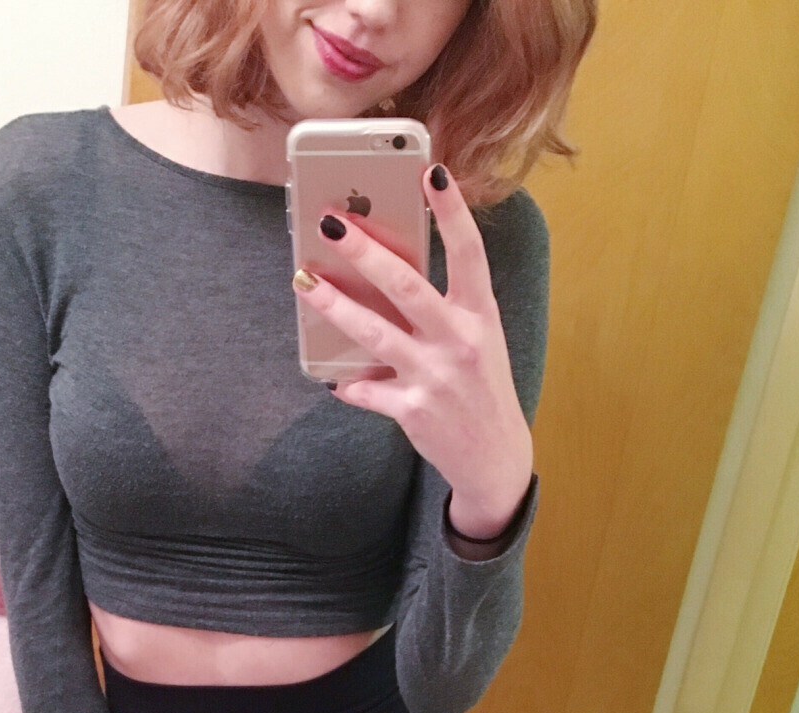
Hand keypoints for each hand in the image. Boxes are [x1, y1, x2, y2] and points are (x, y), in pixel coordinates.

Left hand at [292, 166, 532, 540]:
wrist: (494, 457)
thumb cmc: (479, 388)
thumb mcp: (477, 340)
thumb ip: (444, 308)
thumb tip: (386, 274)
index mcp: (479, 315)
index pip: (469, 252)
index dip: (452, 210)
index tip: (432, 170)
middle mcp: (459, 341)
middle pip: (406, 286)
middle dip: (365, 251)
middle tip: (332, 222)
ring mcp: (435, 376)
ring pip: (375, 333)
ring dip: (334, 305)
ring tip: (304, 281)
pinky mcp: (412, 411)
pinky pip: (367, 391)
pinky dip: (348, 384)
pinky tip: (331, 378)